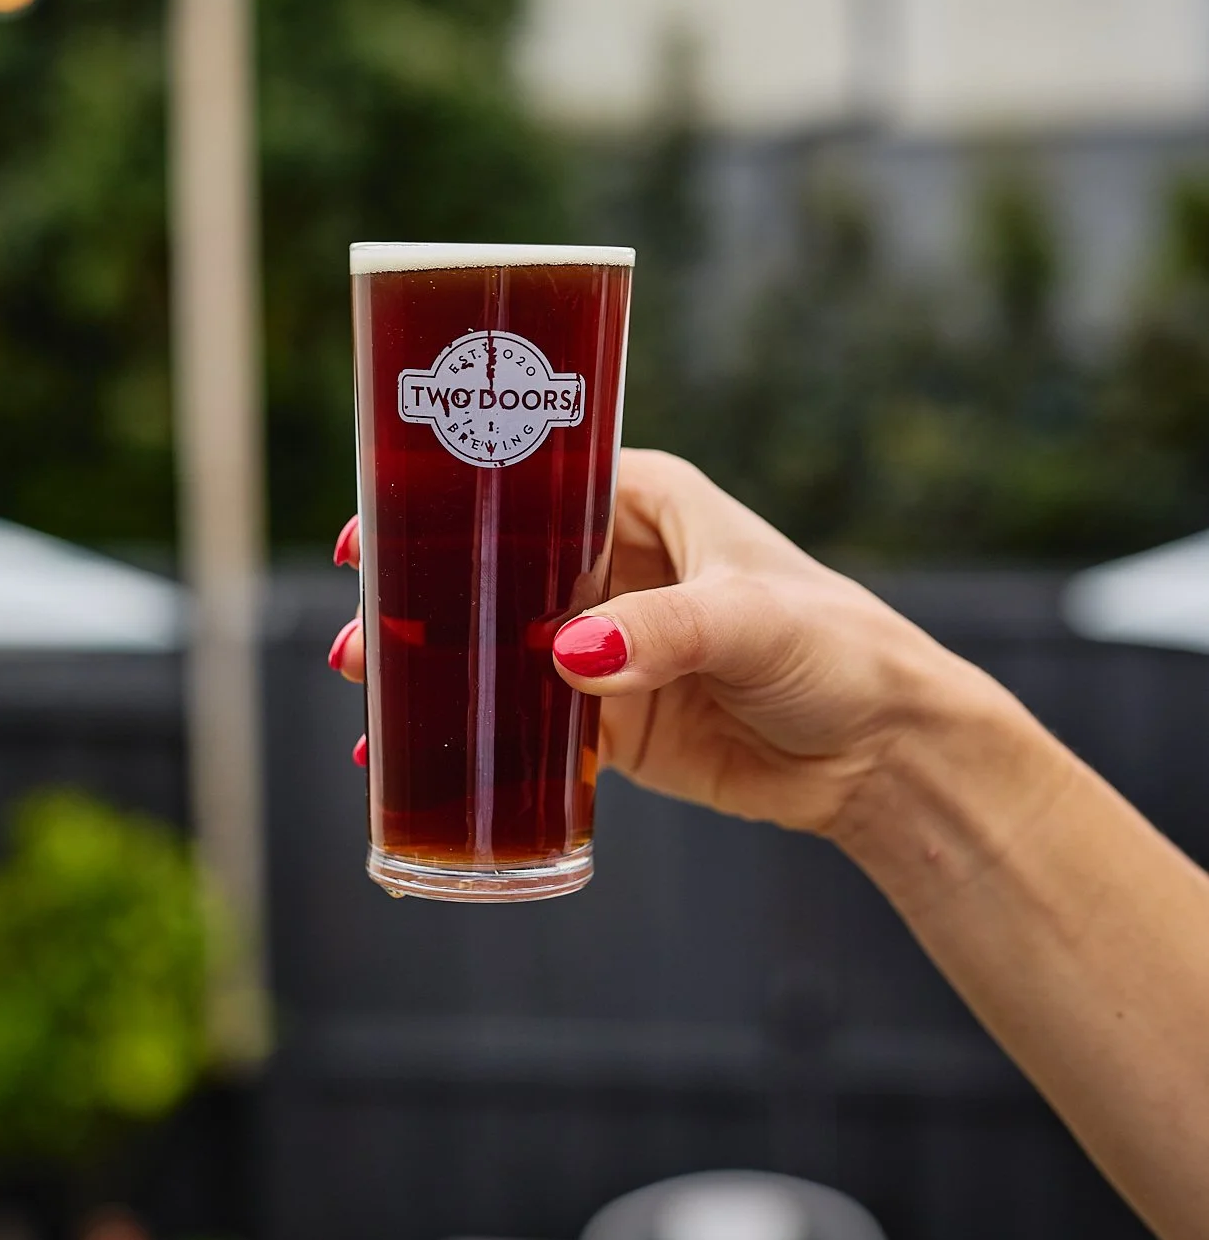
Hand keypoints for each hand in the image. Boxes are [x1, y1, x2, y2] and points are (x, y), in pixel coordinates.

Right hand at [330, 449, 1003, 837]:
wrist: (884, 756)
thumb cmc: (838, 651)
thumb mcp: (752, 623)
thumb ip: (662, 634)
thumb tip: (567, 657)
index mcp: (644, 500)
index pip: (525, 481)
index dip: (444, 497)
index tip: (371, 523)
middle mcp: (615, 563)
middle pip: (491, 567)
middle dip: (417, 596)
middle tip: (356, 638)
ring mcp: (606, 643)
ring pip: (494, 644)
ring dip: (431, 666)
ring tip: (364, 697)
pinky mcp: (610, 717)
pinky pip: (521, 720)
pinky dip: (470, 734)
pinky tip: (410, 758)